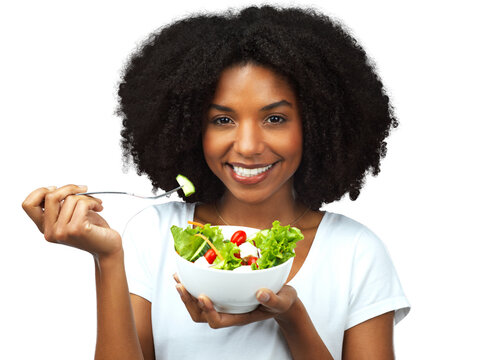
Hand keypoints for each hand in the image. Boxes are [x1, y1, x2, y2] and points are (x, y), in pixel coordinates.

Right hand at [22, 184, 121, 258]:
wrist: (108, 246)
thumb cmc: (92, 229)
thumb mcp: (72, 214)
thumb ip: (60, 204)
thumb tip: (57, 188)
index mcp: (45, 227)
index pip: (28, 204)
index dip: (41, 191)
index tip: (57, 189)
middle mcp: (50, 232)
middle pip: (50, 196)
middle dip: (69, 187)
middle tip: (83, 189)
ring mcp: (62, 232)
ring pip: (70, 199)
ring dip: (87, 197)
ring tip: (95, 204)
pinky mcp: (76, 230)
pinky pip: (82, 204)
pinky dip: (93, 202)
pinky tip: (98, 207)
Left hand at [173, 273, 297, 328]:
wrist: (282, 298)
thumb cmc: (282, 301)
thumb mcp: (282, 301)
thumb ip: (273, 300)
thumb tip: (261, 293)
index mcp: (239, 317)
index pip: (217, 321)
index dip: (208, 311)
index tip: (204, 296)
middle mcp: (228, 312)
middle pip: (201, 315)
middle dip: (188, 301)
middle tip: (181, 285)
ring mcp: (224, 304)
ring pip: (198, 305)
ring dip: (186, 293)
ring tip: (178, 278)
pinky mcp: (223, 294)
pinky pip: (204, 292)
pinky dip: (193, 283)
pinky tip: (188, 272)